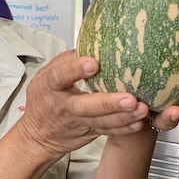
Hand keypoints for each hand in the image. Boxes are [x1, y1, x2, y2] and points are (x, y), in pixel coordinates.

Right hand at [16, 51, 149, 157]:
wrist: (37, 135)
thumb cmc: (43, 100)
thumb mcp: (45, 76)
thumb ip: (65, 61)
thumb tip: (89, 44)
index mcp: (51, 86)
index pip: (60, 76)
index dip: (75, 70)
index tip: (93, 64)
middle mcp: (64, 105)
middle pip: (85, 106)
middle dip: (108, 103)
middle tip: (129, 99)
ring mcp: (77, 121)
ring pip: (100, 122)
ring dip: (122, 117)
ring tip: (141, 109)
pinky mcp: (88, 131)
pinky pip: (106, 131)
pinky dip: (123, 128)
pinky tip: (137, 123)